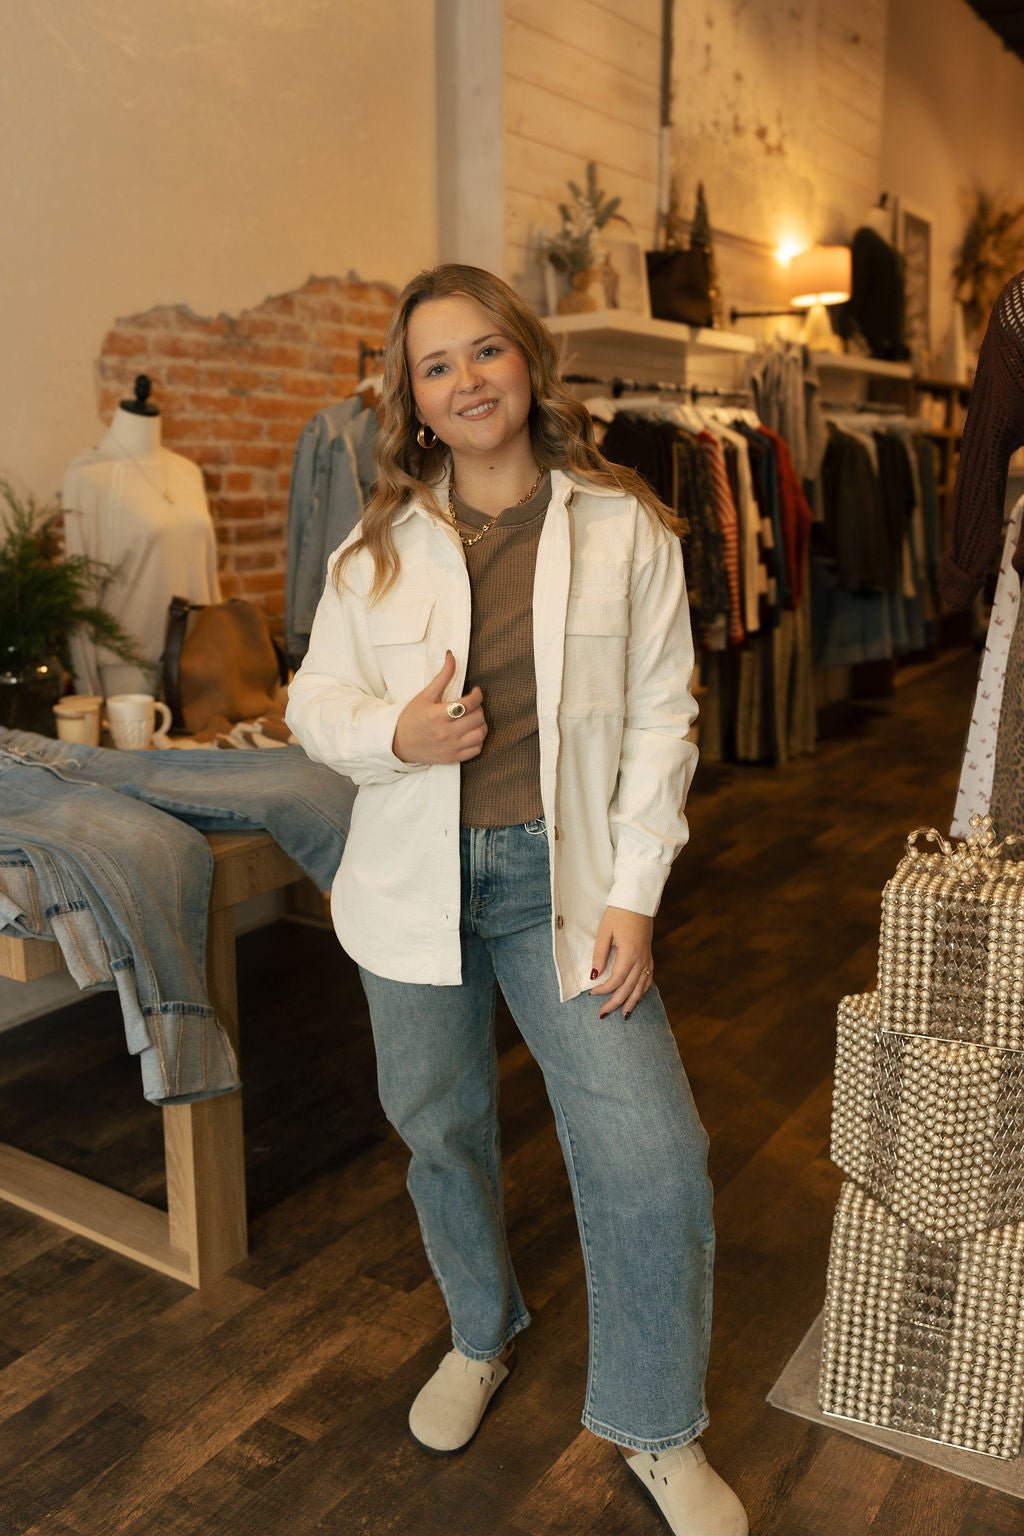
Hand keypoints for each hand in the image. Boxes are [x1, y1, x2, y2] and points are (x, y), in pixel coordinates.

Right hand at [392, 650, 487, 764]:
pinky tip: (470, 733)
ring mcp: (451, 747)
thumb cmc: (411, 717)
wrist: (398, 743)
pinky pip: (476, 750)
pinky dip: (478, 740)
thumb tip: (452, 656)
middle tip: (472, 706)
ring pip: (480, 734)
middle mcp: (446, 732)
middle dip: (479, 708)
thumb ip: (442, 676)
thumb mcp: (425, 695)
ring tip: (473, 719)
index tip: (476, 692)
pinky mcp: (452, 758)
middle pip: (477, 718)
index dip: (478, 695)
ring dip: (481, 724)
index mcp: (438, 715)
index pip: (469, 704)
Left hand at [589, 907, 653, 1018]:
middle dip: (615, 1003)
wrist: (638, 901)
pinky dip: (643, 990)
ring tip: (624, 1015)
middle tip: (603, 1014)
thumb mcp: (604, 932)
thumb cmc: (618, 914)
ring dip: (632, 1002)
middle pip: (629, 988)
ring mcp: (647, 958)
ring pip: (641, 987)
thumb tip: (594, 975)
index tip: (592, 993)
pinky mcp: (649, 955)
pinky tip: (637, 997)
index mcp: (629, 954)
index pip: (616, 980)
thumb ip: (599, 955)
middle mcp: (641, 960)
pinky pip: (648, 978)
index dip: (604, 990)